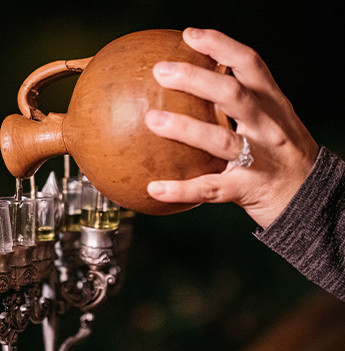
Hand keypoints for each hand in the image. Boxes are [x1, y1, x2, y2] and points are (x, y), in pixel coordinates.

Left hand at [144, 28, 318, 227]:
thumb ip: (238, 103)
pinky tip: (153, 188)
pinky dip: (180, 189)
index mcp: (272, 105)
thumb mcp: (270, 121)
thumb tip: (187, 81)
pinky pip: (210, 188)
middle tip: (160, 71)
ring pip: (221, 140)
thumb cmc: (281, 156)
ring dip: (185, 128)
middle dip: (196, 80)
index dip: (221, 46)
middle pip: (233, 95)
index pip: (250, 65)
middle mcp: (268, 128)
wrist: (313, 200)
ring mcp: (260, 159)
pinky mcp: (248, 189)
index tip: (189, 36)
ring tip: (151, 119)